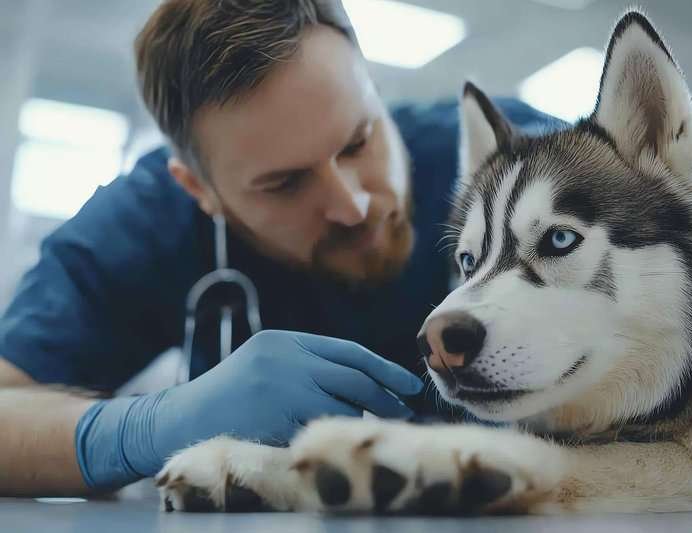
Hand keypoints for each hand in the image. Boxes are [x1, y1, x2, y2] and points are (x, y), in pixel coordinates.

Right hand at [75, 330, 421, 489]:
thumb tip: (371, 385)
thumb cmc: (231, 394)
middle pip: (354, 377)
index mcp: (285, 341)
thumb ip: (310, 366)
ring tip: (374, 428)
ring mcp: (279, 389)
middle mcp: (285, 359)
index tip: (410, 384)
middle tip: (406, 410)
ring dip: (362, 420)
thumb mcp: (268, 364)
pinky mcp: (274, 420)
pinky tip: (342, 443)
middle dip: (386, 396)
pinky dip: (335, 437)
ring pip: (342, 406)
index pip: (349, 352)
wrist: (177, 420)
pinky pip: (319, 430)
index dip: (385, 368)